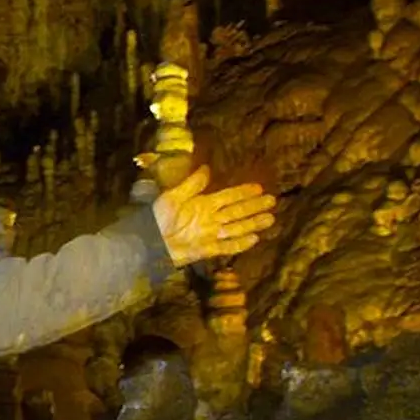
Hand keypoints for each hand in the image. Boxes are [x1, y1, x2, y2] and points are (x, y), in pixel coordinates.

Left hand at [151, 166, 276, 266]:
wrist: (146, 242)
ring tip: (270, 219)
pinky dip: (240, 243)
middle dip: (254, 207)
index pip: (228, 196)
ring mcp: (210, 235)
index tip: (259, 188)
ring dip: (253, 223)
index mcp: (202, 204)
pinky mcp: (207, 250)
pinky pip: (227, 246)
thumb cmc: (156, 218)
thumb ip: (191, 185)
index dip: (243, 192)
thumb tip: (207, 169)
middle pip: (237, 212)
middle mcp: (210, 218)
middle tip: (272, 202)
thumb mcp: (172, 197)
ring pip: (236, 228)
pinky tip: (255, 238)